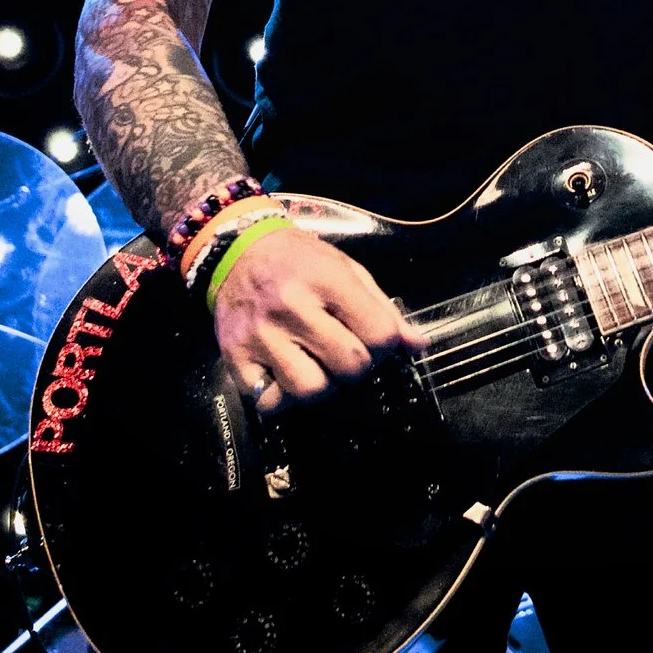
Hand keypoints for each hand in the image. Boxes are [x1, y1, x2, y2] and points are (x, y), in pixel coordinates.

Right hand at [210, 225, 424, 415]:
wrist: (236, 249)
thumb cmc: (298, 260)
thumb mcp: (346, 269)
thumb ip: (382, 308)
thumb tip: (417, 346)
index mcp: (326, 280)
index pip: (379, 335)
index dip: (386, 345)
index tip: (374, 340)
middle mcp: (292, 308)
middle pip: (350, 367)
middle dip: (357, 367)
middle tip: (344, 354)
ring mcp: (261, 336)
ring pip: (310, 391)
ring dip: (321, 386)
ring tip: (315, 366)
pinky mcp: (235, 358)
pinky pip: (268, 403)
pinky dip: (282, 399)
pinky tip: (284, 376)